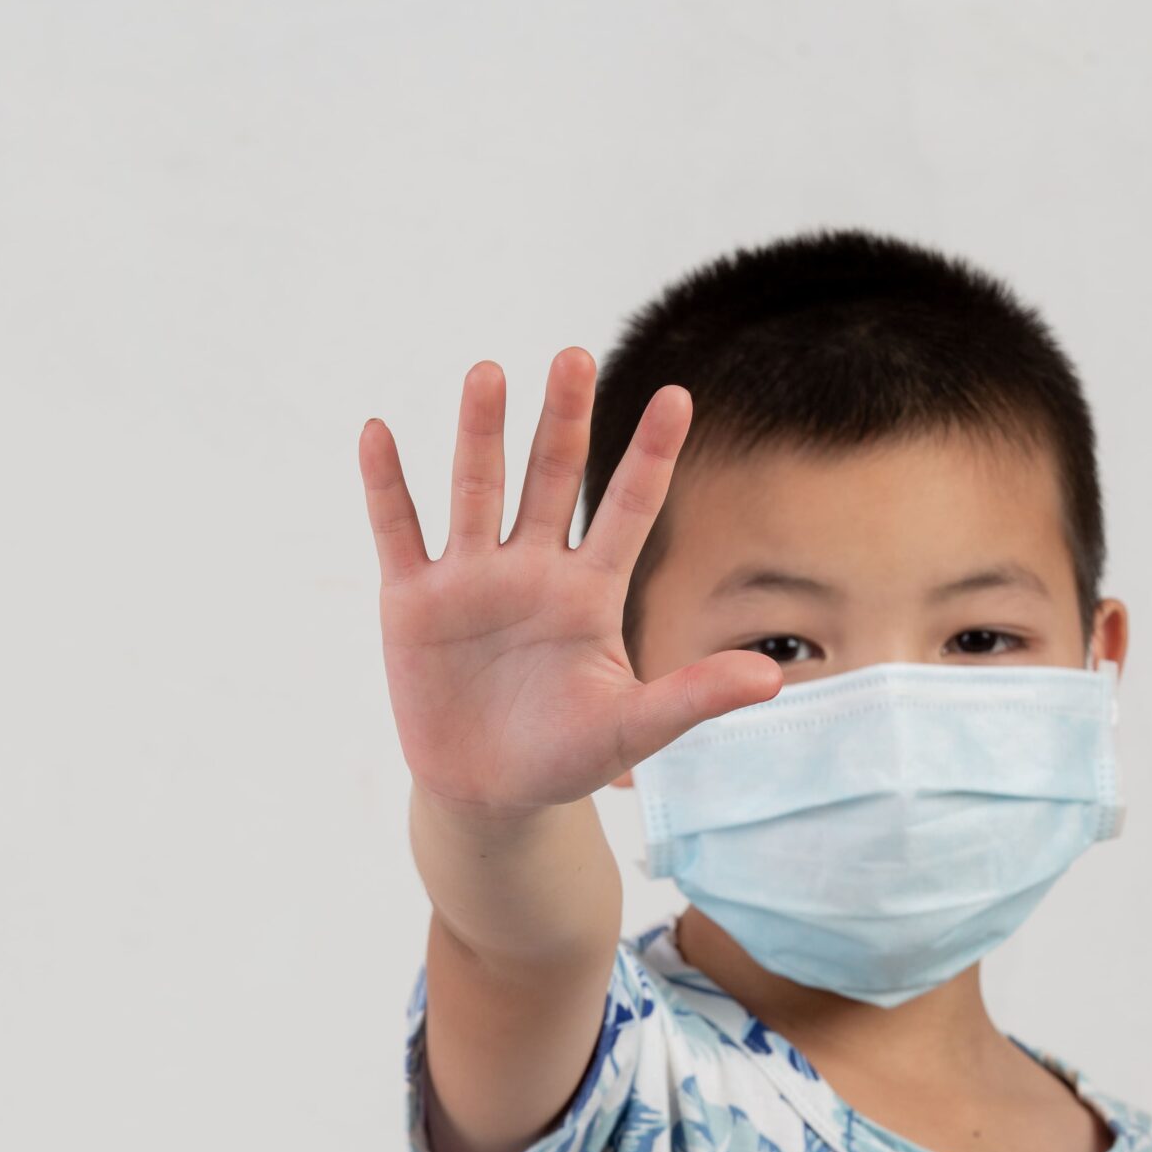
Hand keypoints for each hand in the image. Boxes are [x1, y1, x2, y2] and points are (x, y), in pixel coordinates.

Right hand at [361, 351, 781, 817]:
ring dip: (481, 433)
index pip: (630, 508)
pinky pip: (398, 532)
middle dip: (562, 420)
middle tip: (574, 356)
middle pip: (551, 478)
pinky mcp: (413, 602)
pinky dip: (385, 484)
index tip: (678, 396)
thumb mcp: (634, 729)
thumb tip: (774, 679)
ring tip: (488, 373)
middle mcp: (533, 569)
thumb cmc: (566, 756)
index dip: (650, 455)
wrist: (487, 795)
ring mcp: (471, 579)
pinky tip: (378, 431)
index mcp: (590, 591)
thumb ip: (694, 696)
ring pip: (477, 490)